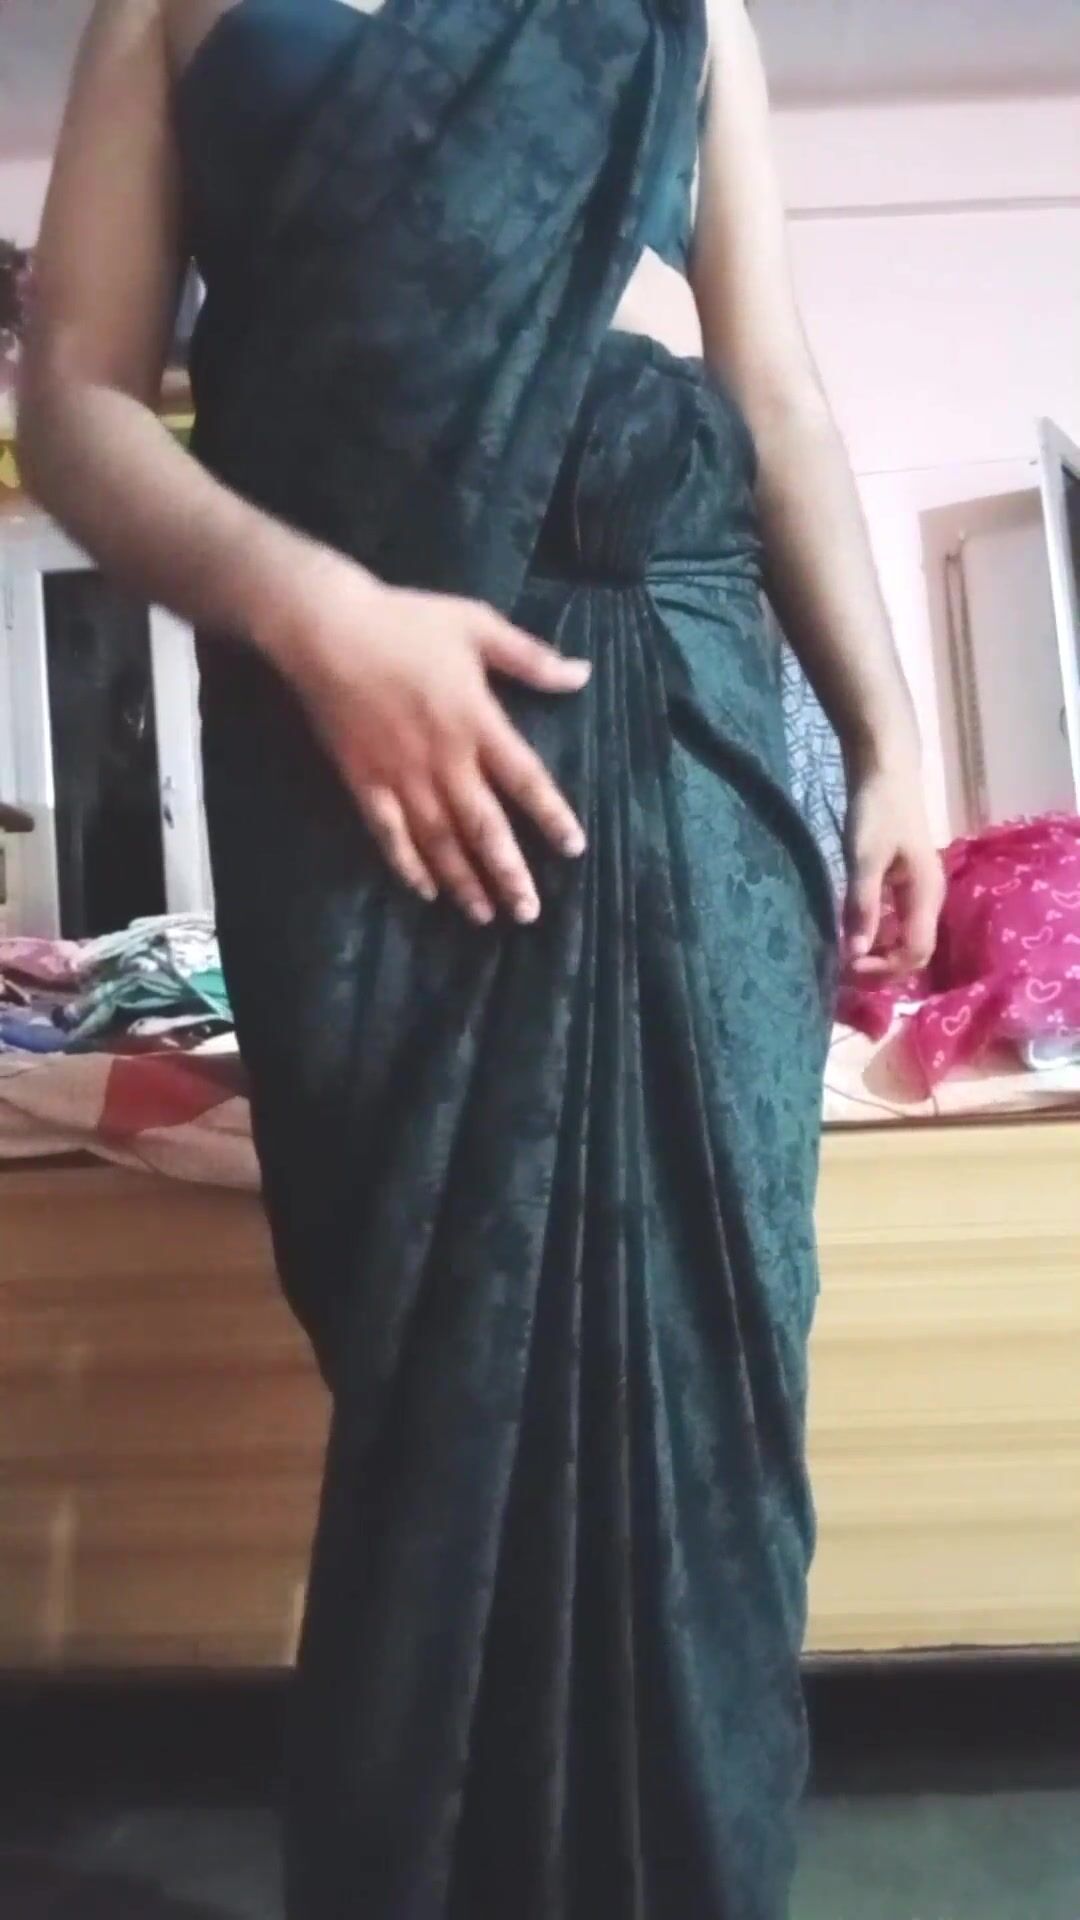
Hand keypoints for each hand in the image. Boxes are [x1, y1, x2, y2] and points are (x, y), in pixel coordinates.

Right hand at [265, 548, 589, 924]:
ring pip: (440, 841)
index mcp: (477, 722)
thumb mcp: (478, 626)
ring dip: (464, 881)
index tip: (574, 849)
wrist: (326, 628)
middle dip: (508, 873)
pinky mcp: (364, 781)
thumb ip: (530, 658)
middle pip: (484, 827)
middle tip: (528, 913)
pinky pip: (389, 834)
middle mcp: (445, 759)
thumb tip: (583, 675)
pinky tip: (425, 891)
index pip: (525, 779)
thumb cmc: (406, 621)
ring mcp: (401, 775)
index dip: (551, 816)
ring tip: (485, 915)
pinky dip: (408, 865)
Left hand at [843, 757, 944, 977]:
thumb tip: (854, 954)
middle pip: (915, 953)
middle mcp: (930, 899)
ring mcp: (920, 892)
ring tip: (845, 957)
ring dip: (879, 955)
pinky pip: (898, 924)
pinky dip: (878, 936)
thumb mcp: (864, 858)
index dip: (885, 970)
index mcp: (927, 894)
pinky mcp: (907, 884)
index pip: (916, 953)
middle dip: (882, 969)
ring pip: (906, 940)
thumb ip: (862, 906)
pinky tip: (853, 933)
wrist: (886, 770)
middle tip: (844, 970)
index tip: (848, 967)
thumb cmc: (877, 810)